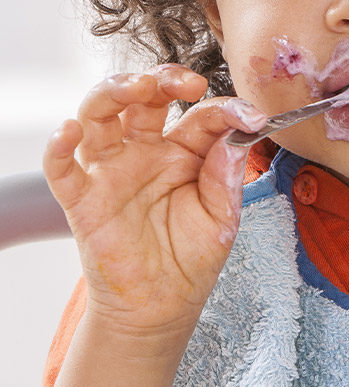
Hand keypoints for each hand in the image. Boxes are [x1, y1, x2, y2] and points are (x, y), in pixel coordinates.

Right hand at [43, 65, 266, 337]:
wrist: (162, 306)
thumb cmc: (193, 257)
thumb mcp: (222, 218)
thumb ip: (226, 177)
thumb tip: (238, 136)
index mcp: (186, 151)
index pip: (203, 116)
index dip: (227, 109)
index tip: (253, 115)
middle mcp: (147, 151)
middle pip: (145, 99)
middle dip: (162, 79)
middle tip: (187, 82)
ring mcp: (112, 170)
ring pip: (101, 115)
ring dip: (114, 92)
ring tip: (135, 86)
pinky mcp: (83, 198)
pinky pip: (61, 167)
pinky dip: (58, 146)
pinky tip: (68, 131)